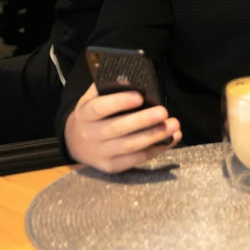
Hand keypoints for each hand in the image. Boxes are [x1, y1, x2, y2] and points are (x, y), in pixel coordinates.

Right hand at [65, 83, 181, 172]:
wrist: (74, 142)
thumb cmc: (91, 114)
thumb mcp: (92, 98)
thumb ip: (107, 88)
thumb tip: (131, 82)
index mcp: (85, 114)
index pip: (100, 108)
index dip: (119, 102)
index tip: (140, 96)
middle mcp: (90, 135)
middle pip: (118, 129)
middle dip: (143, 121)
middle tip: (164, 112)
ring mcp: (101, 154)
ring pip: (130, 147)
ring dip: (155, 136)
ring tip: (174, 126)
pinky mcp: (112, 166)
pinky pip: (136, 160)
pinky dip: (156, 150)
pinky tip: (171, 139)